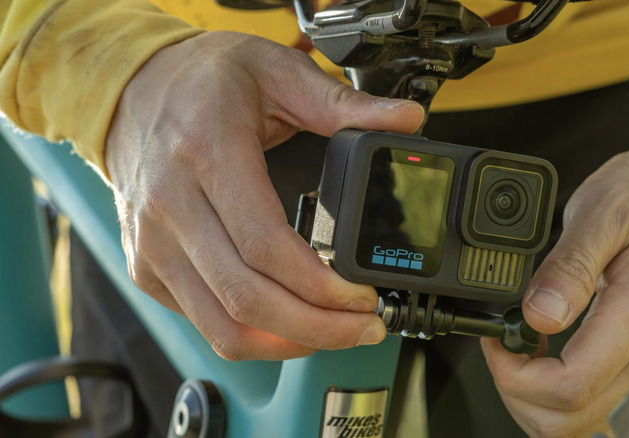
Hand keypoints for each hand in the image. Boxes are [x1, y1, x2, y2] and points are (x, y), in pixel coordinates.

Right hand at [105, 31, 423, 359]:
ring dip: (287, 343)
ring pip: (222, 325)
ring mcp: (154, 243)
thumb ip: (344, 103)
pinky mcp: (147, 266)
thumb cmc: (200, 80)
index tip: (362, 296)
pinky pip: (201, 320)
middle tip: (363, 327)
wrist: (131, 89)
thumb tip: (405, 119)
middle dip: (317, 328)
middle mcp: (172, 205)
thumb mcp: (277, 72)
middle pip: (247, 298)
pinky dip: (252, 335)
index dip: (320, 286)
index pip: (265, 246)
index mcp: (206, 153)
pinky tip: (289, 323)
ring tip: (335, 333)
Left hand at [481, 149, 628, 436]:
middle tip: (501, 345)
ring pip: (584, 418)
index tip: (496, 339)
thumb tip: (536, 317)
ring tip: (518, 346)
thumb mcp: (603, 209)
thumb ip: (569, 266)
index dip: (516, 375)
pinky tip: (544, 349)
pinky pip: (598, 396)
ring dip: (537, 396)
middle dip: (519, 393)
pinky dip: (559, 387)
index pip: (571, 385)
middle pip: (572, 418)